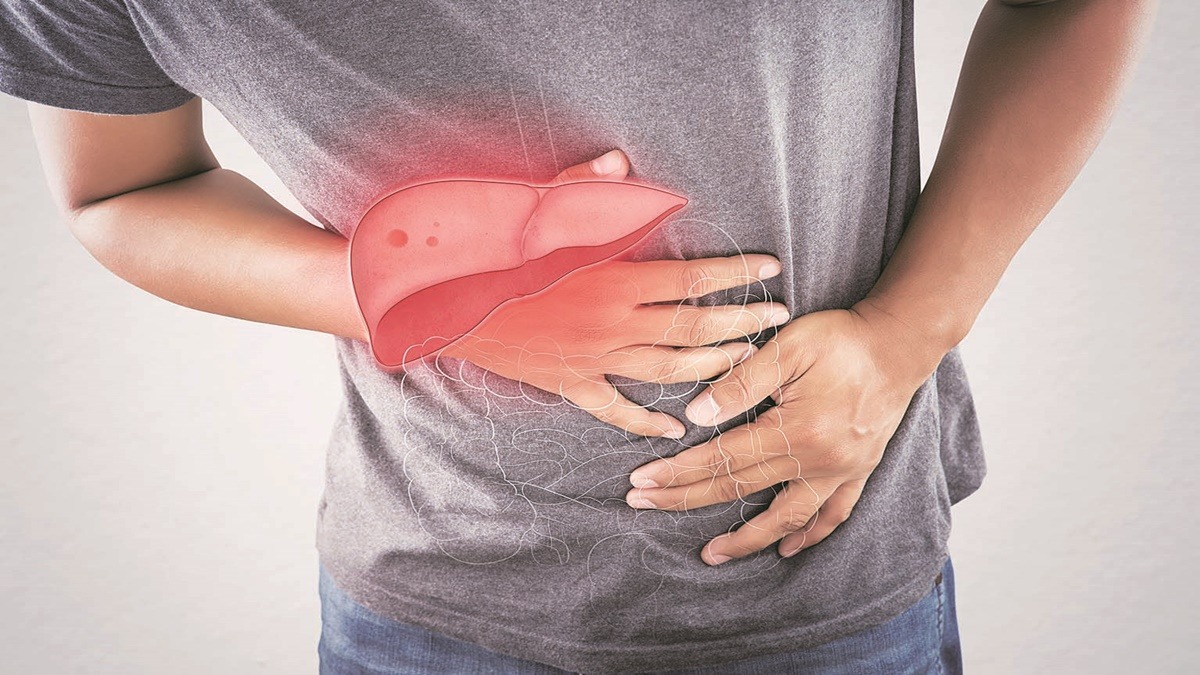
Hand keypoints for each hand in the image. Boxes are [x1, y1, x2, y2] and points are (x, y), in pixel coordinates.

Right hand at [442, 149, 788, 437]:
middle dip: (743, 324)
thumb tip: (621, 160)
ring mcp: (592, 359)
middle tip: (778, 319)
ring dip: (712, 367)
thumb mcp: (536, 209)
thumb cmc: (493, 250)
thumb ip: (585, 187)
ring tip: (747, 360)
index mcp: (612, 278)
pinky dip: (648, 421)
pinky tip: (676, 427)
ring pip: (668, 370)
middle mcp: (611, 324)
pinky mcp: (569, 384)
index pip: (692, 279)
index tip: (771, 270)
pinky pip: (617, 410)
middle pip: (693, 328)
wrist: (443, 301)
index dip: (737, 275)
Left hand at [622, 299, 947, 562]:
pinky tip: (786, 548)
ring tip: (710, 554)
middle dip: (686, 498)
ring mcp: (841, 471)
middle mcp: (819, 460)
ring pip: (786, 517)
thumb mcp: (789, 346)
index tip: (642, 482)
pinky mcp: (858, 471)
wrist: (901, 343)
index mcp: (797, 429)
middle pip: (741, 488)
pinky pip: (832, 514)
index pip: (723, 458)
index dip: (678, 471)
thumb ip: (742, 381)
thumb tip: (696, 416)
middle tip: (643, 505)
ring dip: (746, 539)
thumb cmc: (842, 338)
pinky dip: (808, 534)